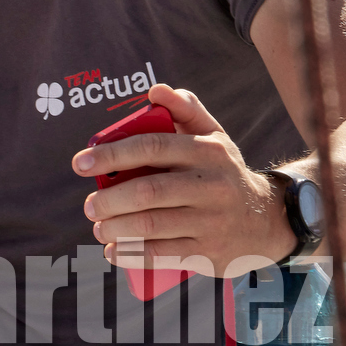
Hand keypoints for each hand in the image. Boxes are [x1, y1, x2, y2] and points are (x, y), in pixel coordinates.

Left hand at [73, 84, 294, 278]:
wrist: (266, 220)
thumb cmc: (224, 172)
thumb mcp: (214, 137)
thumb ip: (186, 110)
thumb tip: (155, 90)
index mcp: (207, 151)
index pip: (151, 147)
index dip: (111, 154)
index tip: (80, 163)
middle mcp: (211, 185)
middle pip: (147, 191)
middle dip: (109, 199)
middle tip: (90, 206)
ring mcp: (211, 221)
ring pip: (151, 225)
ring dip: (115, 228)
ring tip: (99, 227)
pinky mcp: (209, 253)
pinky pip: (162, 255)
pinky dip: (131, 254)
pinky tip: (113, 251)